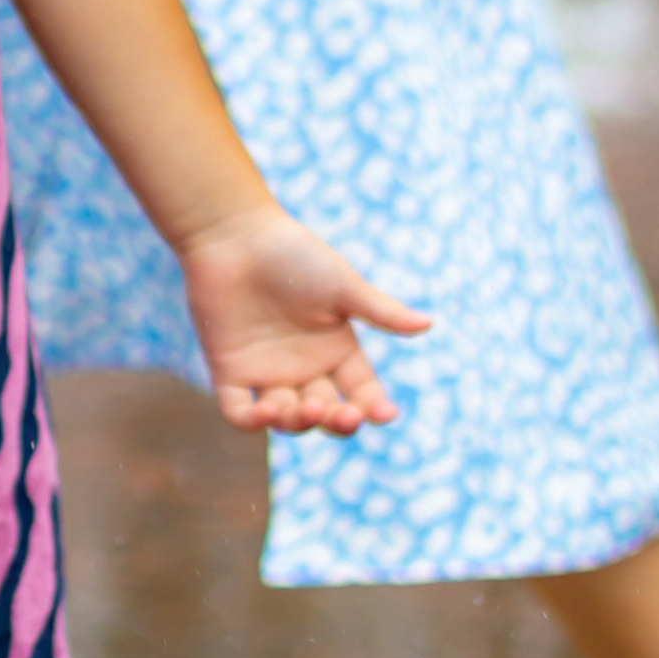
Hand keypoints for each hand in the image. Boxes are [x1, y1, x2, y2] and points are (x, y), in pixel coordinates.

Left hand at [181, 202, 427, 435]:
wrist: (235, 234)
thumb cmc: (293, 254)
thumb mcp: (342, 286)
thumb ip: (381, 311)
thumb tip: (429, 323)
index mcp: (335, 348)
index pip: (362, 392)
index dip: (374, 407)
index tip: (383, 414)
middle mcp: (304, 367)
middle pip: (328, 414)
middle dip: (338, 422)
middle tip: (344, 414)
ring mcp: (266, 371)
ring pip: (289, 419)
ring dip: (299, 423)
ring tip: (305, 407)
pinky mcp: (229, 370)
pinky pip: (239, 412)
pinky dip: (252, 422)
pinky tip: (265, 411)